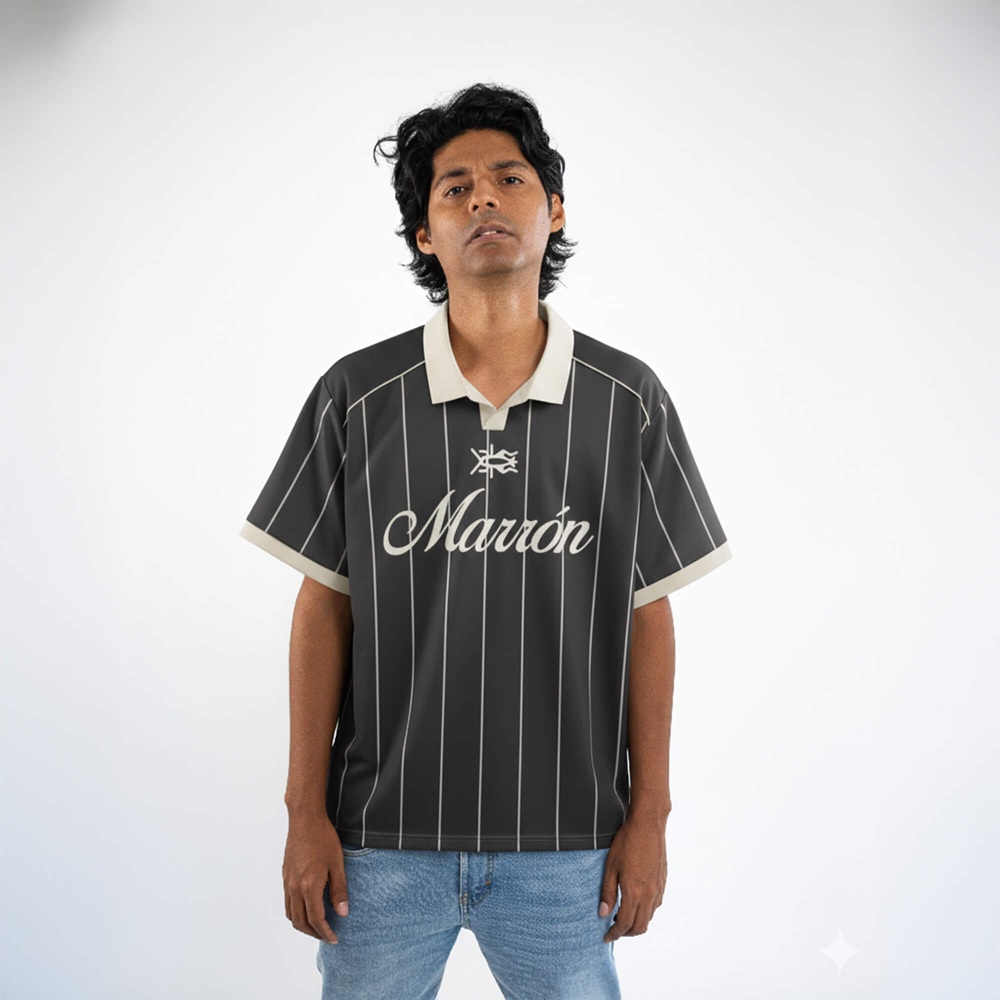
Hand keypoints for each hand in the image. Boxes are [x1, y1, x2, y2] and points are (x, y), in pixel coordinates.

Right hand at [282, 813, 349, 943]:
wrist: (305, 819)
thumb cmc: (324, 838)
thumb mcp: (338, 863)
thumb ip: (339, 890)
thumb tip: (343, 913)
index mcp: (309, 886)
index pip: (316, 919)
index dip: (325, 932)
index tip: (335, 938)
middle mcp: (294, 887)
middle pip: (300, 922)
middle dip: (314, 933)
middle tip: (327, 935)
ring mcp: (287, 881)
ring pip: (290, 914)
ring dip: (303, 924)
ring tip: (318, 925)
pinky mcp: (285, 875)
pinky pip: (287, 902)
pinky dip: (296, 912)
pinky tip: (307, 907)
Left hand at [598, 814, 666, 943]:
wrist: (648, 825)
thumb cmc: (626, 842)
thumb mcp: (611, 866)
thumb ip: (607, 891)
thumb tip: (603, 913)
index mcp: (634, 891)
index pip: (625, 923)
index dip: (614, 933)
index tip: (606, 937)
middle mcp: (649, 894)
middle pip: (640, 926)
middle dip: (626, 933)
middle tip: (613, 930)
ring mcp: (658, 888)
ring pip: (649, 917)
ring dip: (636, 923)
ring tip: (622, 916)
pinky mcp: (663, 882)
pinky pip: (656, 905)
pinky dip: (645, 912)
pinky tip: (636, 903)